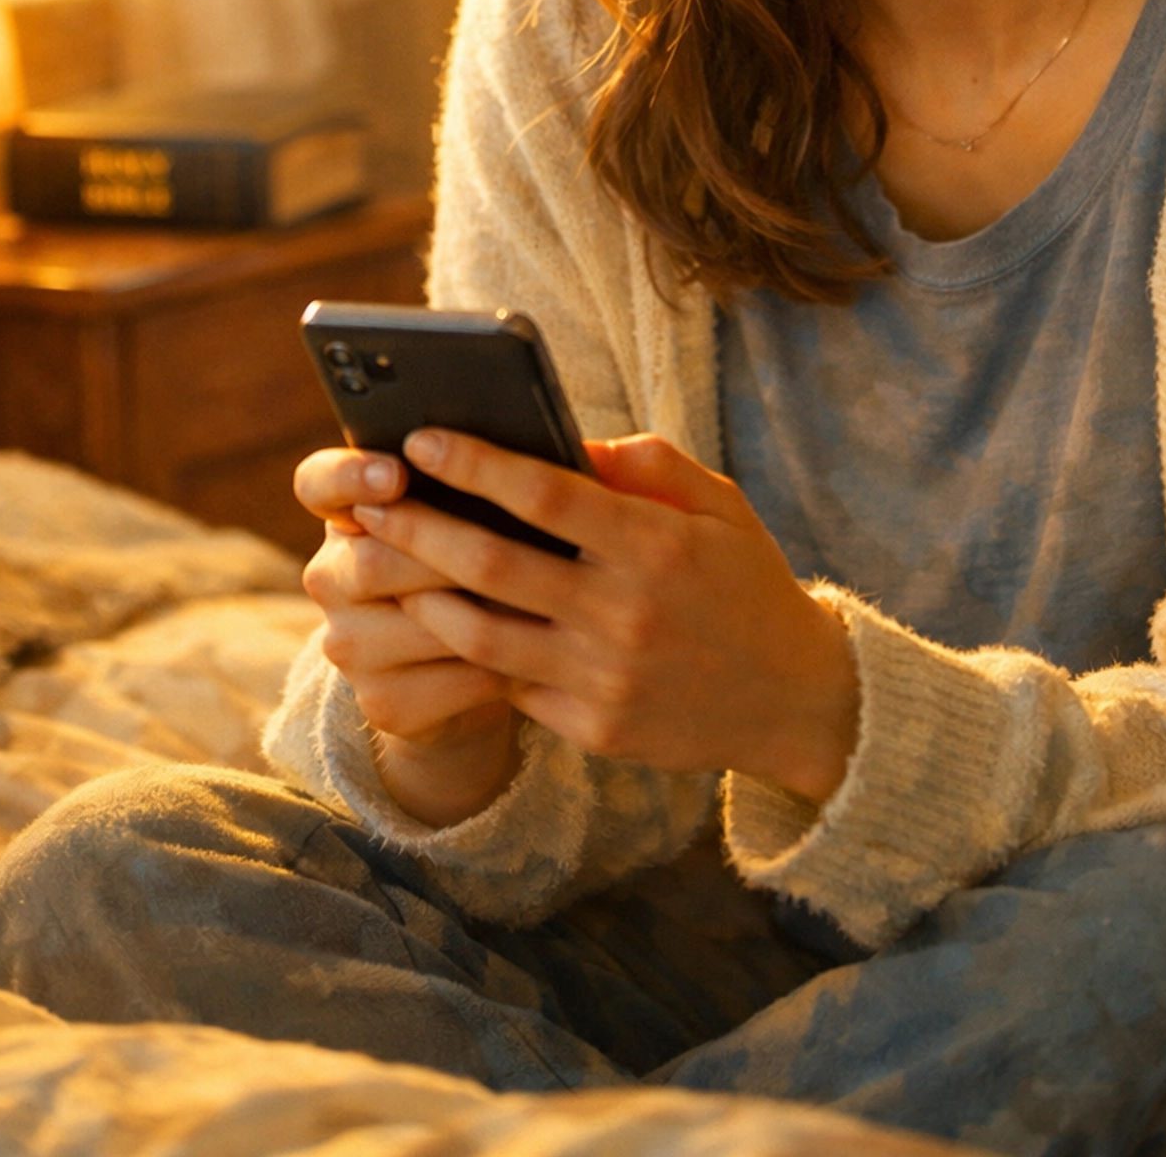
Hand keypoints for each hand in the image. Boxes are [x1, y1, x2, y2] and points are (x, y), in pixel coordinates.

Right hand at [294, 447, 518, 825]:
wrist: (472, 666)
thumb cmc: (482, 560)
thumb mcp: (470, 512)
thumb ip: (471, 483)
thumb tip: (518, 456)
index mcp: (345, 514)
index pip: (319, 482)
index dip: (351, 477)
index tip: (397, 474)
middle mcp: (330, 577)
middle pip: (375, 561)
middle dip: (450, 556)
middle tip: (516, 550)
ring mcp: (348, 645)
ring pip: (417, 624)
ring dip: (485, 612)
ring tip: (542, 600)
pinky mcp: (381, 702)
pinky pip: (445, 682)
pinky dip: (496, 667)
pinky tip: (532, 654)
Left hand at [354, 431, 858, 802]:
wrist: (794, 699)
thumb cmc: (744, 580)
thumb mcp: (717, 503)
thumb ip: (642, 464)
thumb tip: (562, 441)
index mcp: (657, 545)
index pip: (545, 495)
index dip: (476, 464)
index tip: (422, 437)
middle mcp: (625, 614)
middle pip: (491, 565)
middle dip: (419, 526)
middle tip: (371, 499)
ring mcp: (604, 679)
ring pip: (481, 633)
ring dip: (422, 593)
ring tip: (386, 561)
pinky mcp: (592, 728)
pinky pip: (508, 684)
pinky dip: (465, 649)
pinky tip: (436, 618)